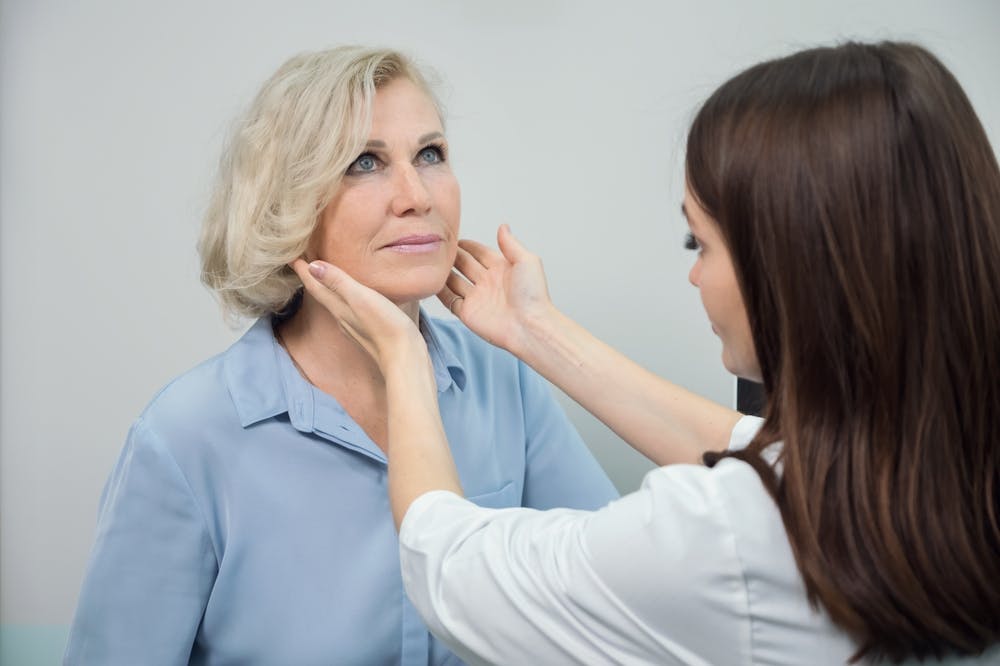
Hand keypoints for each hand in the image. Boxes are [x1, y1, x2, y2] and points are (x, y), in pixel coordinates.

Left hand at [291, 259, 424, 371]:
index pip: (315, 285)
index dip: (302, 270)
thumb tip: (312, 266)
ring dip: (327, 288)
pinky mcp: (368, 331)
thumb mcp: (361, 298)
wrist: (404, 358)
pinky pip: (349, 310)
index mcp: (339, 308)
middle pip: (321, 294)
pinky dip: (344, 299)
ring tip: (325, 276)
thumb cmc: (386, 327)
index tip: (291, 256)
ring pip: (334, 303)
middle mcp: (343, 318)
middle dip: (312, 277)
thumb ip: (338, 282)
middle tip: (304, 262)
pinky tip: (351, 298)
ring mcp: (355, 326)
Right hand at [437, 225, 553, 353]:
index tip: (451, 235)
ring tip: (429, 259)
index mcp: (501, 268)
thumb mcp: (526, 261)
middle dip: (452, 255)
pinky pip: (449, 300)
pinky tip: (430, 281)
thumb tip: (502, 226)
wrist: (529, 326)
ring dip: (444, 272)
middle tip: (436, 245)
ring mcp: (476, 298)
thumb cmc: (533, 295)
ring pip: (454, 281)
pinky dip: (439, 292)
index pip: (479, 252)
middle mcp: (487, 282)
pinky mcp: (467, 313)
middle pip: (464, 264)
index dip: (467, 244)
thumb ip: (511, 244)